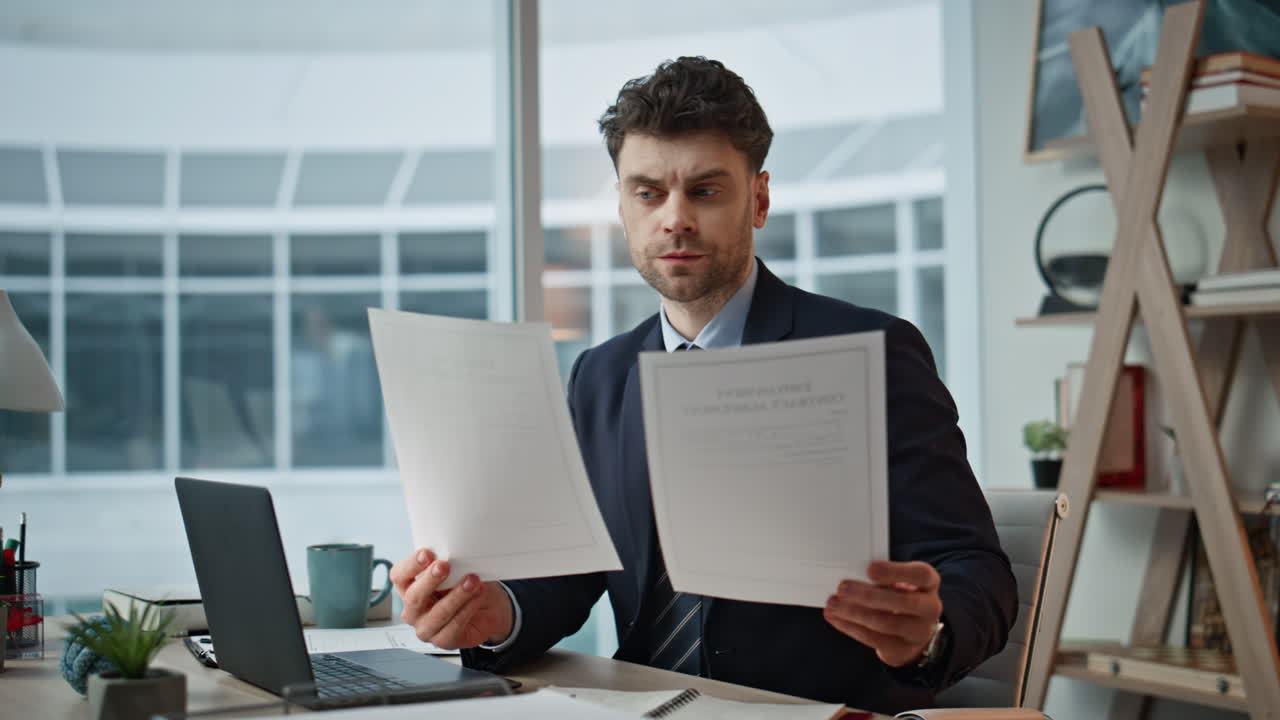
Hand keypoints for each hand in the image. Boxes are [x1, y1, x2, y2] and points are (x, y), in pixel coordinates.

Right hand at [389, 548, 514, 649]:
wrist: (488, 610)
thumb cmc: (465, 586)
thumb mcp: (456, 570)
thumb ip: (448, 564)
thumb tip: (452, 553)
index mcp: (409, 588)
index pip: (399, 576)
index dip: (411, 565)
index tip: (427, 553)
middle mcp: (413, 610)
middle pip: (414, 597)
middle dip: (430, 580)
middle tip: (445, 565)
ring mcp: (426, 628)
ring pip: (437, 613)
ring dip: (456, 595)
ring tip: (472, 580)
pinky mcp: (443, 641)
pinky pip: (454, 626)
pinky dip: (468, 608)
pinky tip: (478, 595)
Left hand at [823, 560, 942, 666]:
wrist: (912, 630)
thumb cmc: (899, 595)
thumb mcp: (898, 581)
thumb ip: (880, 577)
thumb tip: (848, 574)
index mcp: (928, 584)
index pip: (920, 574)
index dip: (896, 572)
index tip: (870, 569)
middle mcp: (929, 608)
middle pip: (902, 602)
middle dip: (868, 595)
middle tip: (842, 588)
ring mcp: (918, 632)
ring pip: (885, 623)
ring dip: (854, 613)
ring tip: (832, 604)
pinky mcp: (902, 649)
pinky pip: (873, 639)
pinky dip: (850, 627)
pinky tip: (835, 617)